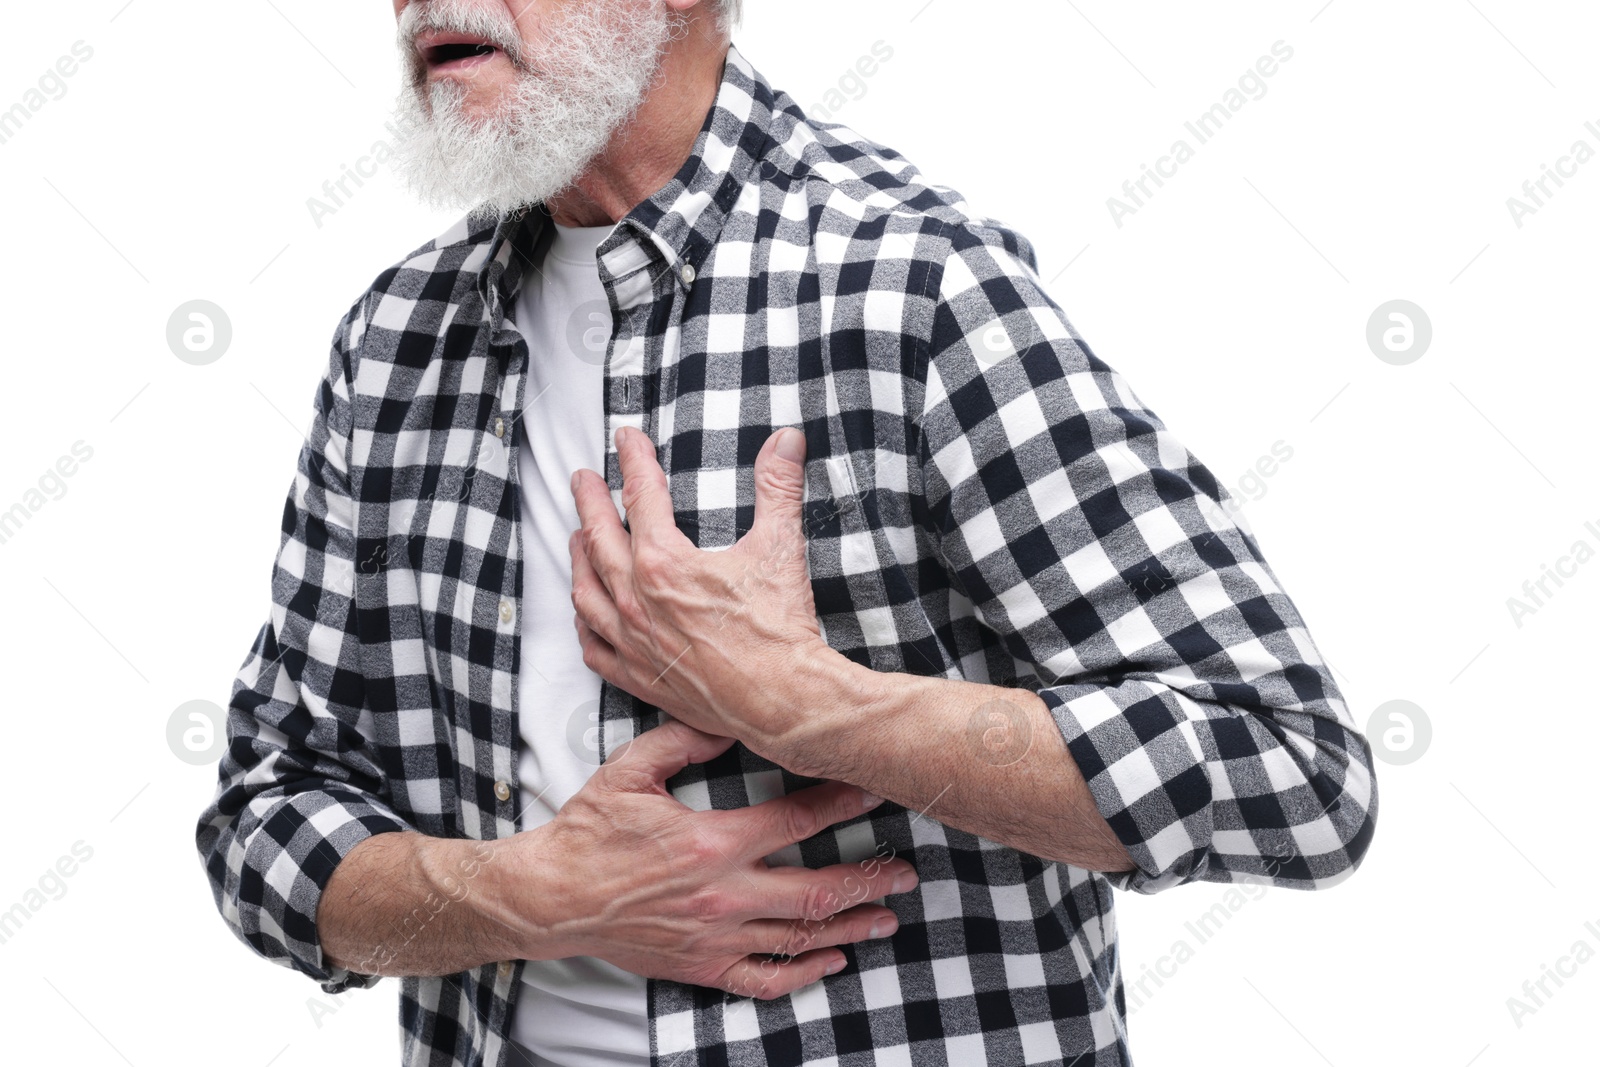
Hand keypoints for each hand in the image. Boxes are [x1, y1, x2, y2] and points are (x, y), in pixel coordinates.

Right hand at [518, 718, 918, 997]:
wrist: (549, 898)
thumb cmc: (589, 832)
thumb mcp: (631, 770)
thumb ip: (684, 741)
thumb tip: (730, 721)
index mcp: (712, 841)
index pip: (796, 821)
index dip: (841, 803)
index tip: (874, 790)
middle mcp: (723, 894)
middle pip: (815, 889)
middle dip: (868, 879)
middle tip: (906, 872)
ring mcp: (715, 936)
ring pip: (799, 936)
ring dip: (850, 924)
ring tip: (888, 916)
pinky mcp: (701, 967)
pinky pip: (764, 979)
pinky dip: (805, 971)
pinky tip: (833, 959)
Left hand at [568, 424, 834, 753]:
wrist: (783, 699)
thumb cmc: (779, 628)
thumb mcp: (779, 545)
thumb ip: (778, 486)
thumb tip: (786, 440)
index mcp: (664, 563)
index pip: (641, 496)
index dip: (634, 461)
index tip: (627, 440)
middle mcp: (636, 600)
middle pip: (599, 539)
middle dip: (589, 502)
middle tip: (582, 479)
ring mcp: (632, 641)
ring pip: (587, 591)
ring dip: (579, 559)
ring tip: (576, 538)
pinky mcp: (638, 677)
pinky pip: (595, 649)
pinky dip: (585, 626)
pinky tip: (585, 615)